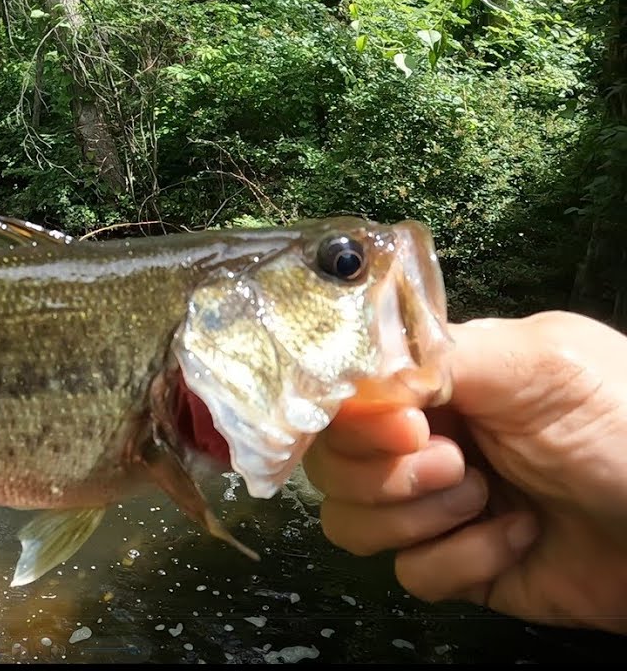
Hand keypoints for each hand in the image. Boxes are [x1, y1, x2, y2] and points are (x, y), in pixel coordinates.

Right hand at [304, 311, 626, 634]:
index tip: (408, 428)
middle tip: (461, 468)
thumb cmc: (625, 428)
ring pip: (352, 521)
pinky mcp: (455, 565)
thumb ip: (440, 355)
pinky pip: (410, 573)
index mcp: (437, 376)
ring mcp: (434, 504)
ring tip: (487, 501)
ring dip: (419, 518)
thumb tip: (355, 378)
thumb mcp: (541, 364)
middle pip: (333, 462)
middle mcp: (424, 435)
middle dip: (387, 475)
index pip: (342, 392)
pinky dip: (463, 561)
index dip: (354, 418)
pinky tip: (519, 540)